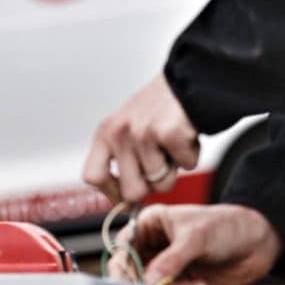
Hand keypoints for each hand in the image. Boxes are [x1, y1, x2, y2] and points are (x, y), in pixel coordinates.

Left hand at [83, 74, 199, 203]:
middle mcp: (120, 133)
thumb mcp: (128, 129)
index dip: (111, 193)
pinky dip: (191, 156)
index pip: (93, 177)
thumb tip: (126, 203)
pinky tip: (186, 137)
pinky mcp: (169, 134)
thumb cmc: (159, 109)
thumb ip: (123, 161)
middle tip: (160, 165)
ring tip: (173, 144)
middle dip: (151, 186)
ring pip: (161, 183)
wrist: (188, 81)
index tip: (125, 196)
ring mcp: (143, 133)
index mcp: (105, 133)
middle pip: (132, 191)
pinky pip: (185, 166)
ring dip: (175, 168)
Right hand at [109, 204, 284, 284]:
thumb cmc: (226, 226)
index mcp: (148, 227)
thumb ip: (171, 261)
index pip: (123, 250)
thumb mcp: (196, 238)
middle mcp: (153, 250)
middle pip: (135, 279)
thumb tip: (149, 282)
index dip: (124, 270)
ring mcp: (167, 272)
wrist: (258, 244)